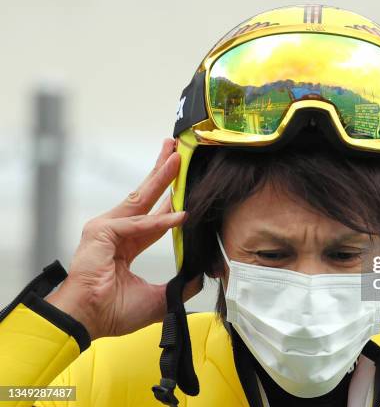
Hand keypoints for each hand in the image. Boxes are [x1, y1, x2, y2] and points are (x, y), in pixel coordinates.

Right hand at [46, 139, 200, 339]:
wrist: (88, 320)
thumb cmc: (113, 312)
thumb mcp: (156, 298)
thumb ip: (179, 286)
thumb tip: (200, 278)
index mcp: (126, 245)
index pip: (153, 217)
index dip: (169, 201)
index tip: (183, 184)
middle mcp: (116, 232)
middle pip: (145, 197)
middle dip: (162, 173)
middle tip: (176, 150)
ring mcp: (106, 228)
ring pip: (141, 199)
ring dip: (161, 177)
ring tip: (177, 157)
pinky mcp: (101, 231)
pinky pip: (138, 224)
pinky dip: (160, 221)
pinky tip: (179, 216)